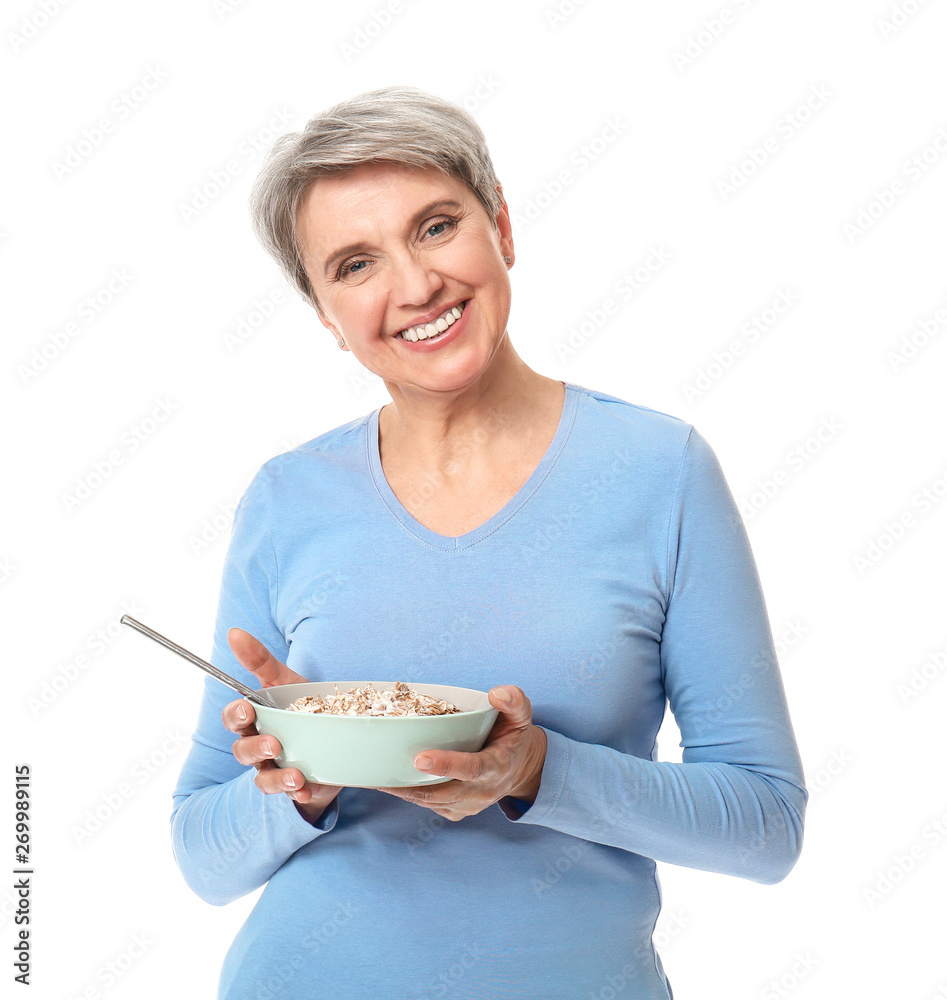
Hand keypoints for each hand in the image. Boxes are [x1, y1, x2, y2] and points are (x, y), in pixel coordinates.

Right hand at [221, 627, 342, 823]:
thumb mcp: (285, 680)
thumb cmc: (300, 705)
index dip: (236, 714)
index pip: (234, 718)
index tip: (246, 708)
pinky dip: (300, 793)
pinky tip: (309, 788)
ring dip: (278, 779)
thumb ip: (260, 659)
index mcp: (255, 719)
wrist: (330, 737)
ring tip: (296, 776)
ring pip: (264, 779)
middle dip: (256, 748)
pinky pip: (292, 795)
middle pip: (244, 751)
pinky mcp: (297, 786)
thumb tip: (234, 632)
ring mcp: (276, 769)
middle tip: (274, 744)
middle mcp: (260, 746)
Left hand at [376, 685, 546, 820]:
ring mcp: (467, 805)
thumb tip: (497, 693)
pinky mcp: (455, 811)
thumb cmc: (512, 737)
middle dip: (411, 784)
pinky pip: (427, 805)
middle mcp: (481, 791)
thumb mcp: (521, 716)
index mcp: (496, 766)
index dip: (446, 764)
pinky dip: (407, 794)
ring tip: (375, 776)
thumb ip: (514, 701)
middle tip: (381, 771)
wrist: (518, 770)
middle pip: (442, 791)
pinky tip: (388, 781)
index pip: (471, 768)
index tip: (420, 757)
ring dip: (403, 790)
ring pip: (430, 801)